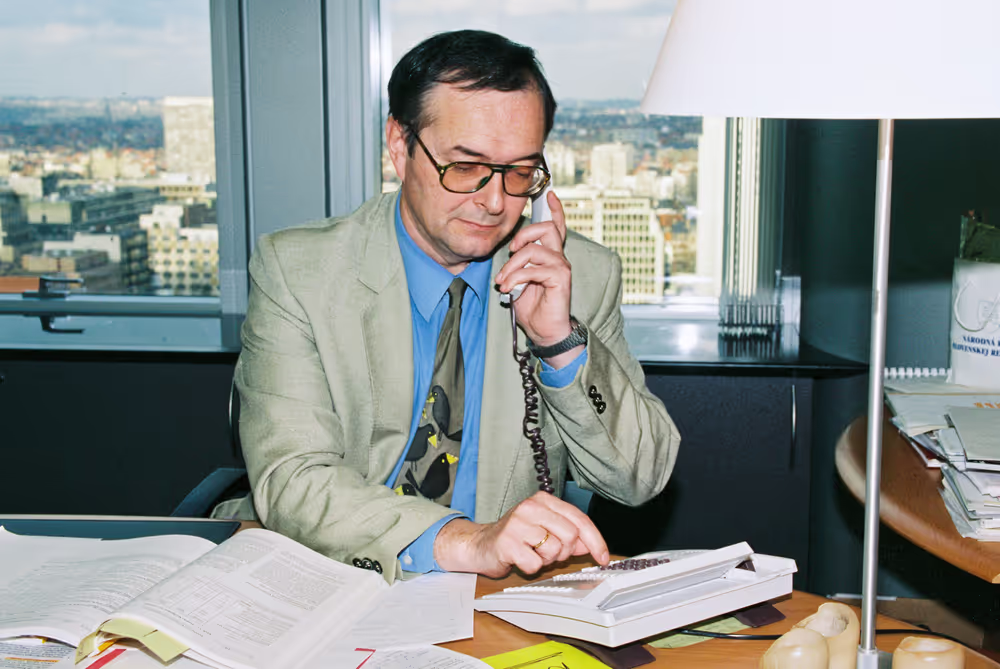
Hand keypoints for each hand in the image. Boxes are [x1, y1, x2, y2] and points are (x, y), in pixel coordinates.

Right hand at [432, 491, 609, 577]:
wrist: (480, 544)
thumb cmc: (516, 537)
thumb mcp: (545, 530)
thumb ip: (569, 535)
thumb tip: (592, 545)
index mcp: (543, 500)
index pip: (579, 519)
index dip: (595, 540)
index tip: (603, 557)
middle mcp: (531, 507)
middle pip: (571, 535)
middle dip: (565, 551)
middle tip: (549, 552)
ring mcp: (518, 523)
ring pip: (555, 550)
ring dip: (547, 559)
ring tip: (532, 553)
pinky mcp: (508, 542)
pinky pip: (536, 564)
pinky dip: (532, 567)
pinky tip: (521, 559)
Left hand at [495, 191, 580, 366]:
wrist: (544, 331)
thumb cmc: (532, 307)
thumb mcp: (519, 281)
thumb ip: (518, 264)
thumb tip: (510, 256)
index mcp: (550, 256)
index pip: (556, 227)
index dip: (555, 210)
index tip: (549, 194)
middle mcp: (558, 258)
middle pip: (547, 228)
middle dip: (524, 234)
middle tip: (511, 250)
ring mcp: (561, 267)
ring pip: (535, 249)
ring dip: (513, 264)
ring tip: (504, 280)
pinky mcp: (560, 279)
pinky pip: (535, 269)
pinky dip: (516, 277)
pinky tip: (509, 288)